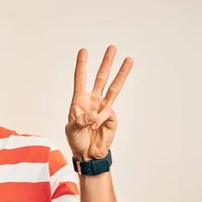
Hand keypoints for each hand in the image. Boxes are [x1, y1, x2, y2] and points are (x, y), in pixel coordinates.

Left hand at [65, 45, 132, 161]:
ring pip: (114, 87)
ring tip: (129, 59)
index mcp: (79, 100)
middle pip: (101, 77)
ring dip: (121, 73)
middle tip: (112, 47)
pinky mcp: (111, 117)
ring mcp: (104, 107)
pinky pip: (107, 114)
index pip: (81, 79)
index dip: (82, 65)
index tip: (83, 51)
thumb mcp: (72, 130)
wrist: (88, 154)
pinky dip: (100, 120)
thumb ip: (80, 121)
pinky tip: (95, 127)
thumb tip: (93, 115)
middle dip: (106, 62)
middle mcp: (93, 100)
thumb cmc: (77, 140)